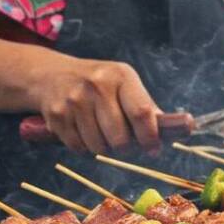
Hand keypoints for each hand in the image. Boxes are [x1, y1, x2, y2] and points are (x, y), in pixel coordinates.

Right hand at [33, 57, 161, 154]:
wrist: (52, 74)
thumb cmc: (98, 83)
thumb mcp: (124, 83)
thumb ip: (145, 106)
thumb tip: (171, 131)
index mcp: (121, 76)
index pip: (141, 113)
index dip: (150, 137)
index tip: (153, 149)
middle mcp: (97, 86)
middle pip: (120, 138)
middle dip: (126, 148)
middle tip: (125, 144)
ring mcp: (75, 100)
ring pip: (99, 147)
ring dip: (104, 149)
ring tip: (102, 133)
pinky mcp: (57, 116)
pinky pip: (79, 148)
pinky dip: (85, 148)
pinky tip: (84, 132)